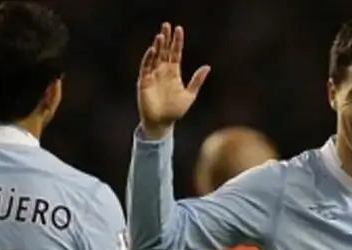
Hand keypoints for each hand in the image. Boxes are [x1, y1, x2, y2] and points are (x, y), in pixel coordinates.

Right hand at [137, 23, 210, 138]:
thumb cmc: (175, 111)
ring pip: (155, 57)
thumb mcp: (190, 95)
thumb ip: (197, 81)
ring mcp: (153, 76)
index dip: (177, 42)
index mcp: (174, 73)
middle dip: (166, 39)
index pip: (175, 53)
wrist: (162, 124)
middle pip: (164, 51)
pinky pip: (145, 68)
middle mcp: (163, 72)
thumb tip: (207, 66)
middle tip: (167, 25)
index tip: (179, 29)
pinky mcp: (144, 82)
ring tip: (161, 35)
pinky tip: (152, 50)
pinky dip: (148, 59)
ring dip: (157, 46)